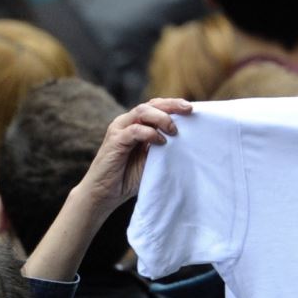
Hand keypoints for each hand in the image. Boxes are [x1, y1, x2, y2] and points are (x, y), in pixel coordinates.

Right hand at [79, 97, 192, 212]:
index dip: (173, 105)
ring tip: (173, 129)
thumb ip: (163, 145)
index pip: (156, 106)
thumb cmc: (128, 176)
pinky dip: (149, 134)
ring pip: (142, 111)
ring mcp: (119, 129)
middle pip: (151, 104)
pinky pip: (134, 130)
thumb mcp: (152, 158)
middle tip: (189, 109)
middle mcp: (127, 122)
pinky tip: (161, 142)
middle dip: (171, 105)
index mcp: (137, 124)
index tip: (192, 109)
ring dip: (161, 117)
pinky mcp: (114, 140)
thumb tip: (187, 138)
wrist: (104, 193)